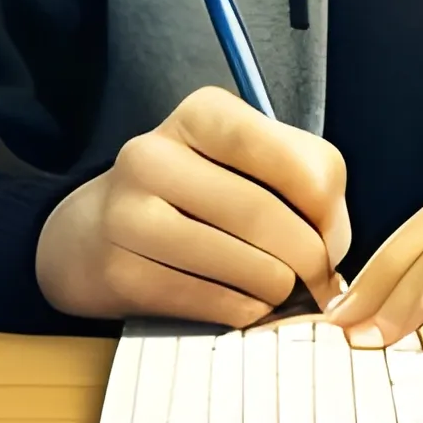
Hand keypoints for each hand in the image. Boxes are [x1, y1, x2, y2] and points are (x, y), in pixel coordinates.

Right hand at [35, 87, 348, 327]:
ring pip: (244, 264)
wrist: (88, 234)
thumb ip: (299, 178)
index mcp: (201, 113)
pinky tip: (246, 302)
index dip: (328, 207)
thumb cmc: (186, 191)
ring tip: (282, 288)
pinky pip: (213, 302)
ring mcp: (130, 215)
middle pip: (266, 214)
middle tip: (320, 278)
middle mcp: (156, 155)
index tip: (332, 234)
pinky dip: (246, 309)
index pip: (295, 158)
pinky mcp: (120, 273)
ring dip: (280, 288)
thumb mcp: (239, 159)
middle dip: (309, 258)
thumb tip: (333, 241)